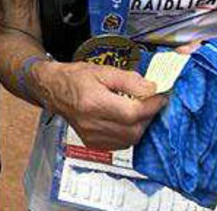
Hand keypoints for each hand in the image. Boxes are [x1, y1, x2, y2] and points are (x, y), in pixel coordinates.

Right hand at [34, 62, 166, 150]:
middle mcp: (92, 123)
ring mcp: (92, 136)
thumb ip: (129, 80)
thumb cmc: (76, 78)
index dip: (151, 105)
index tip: (161, 96)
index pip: (132, 112)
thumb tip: (151, 88)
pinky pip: (121, 144)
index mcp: (94, 103)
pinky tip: (127, 120)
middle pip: (133, 129)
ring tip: (139, 110)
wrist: (55, 90)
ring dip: (140, 125)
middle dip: (148, 116)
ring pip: (129, 139)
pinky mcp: (93, 143)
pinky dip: (130, 133)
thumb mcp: (104, 71)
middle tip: (152, 102)